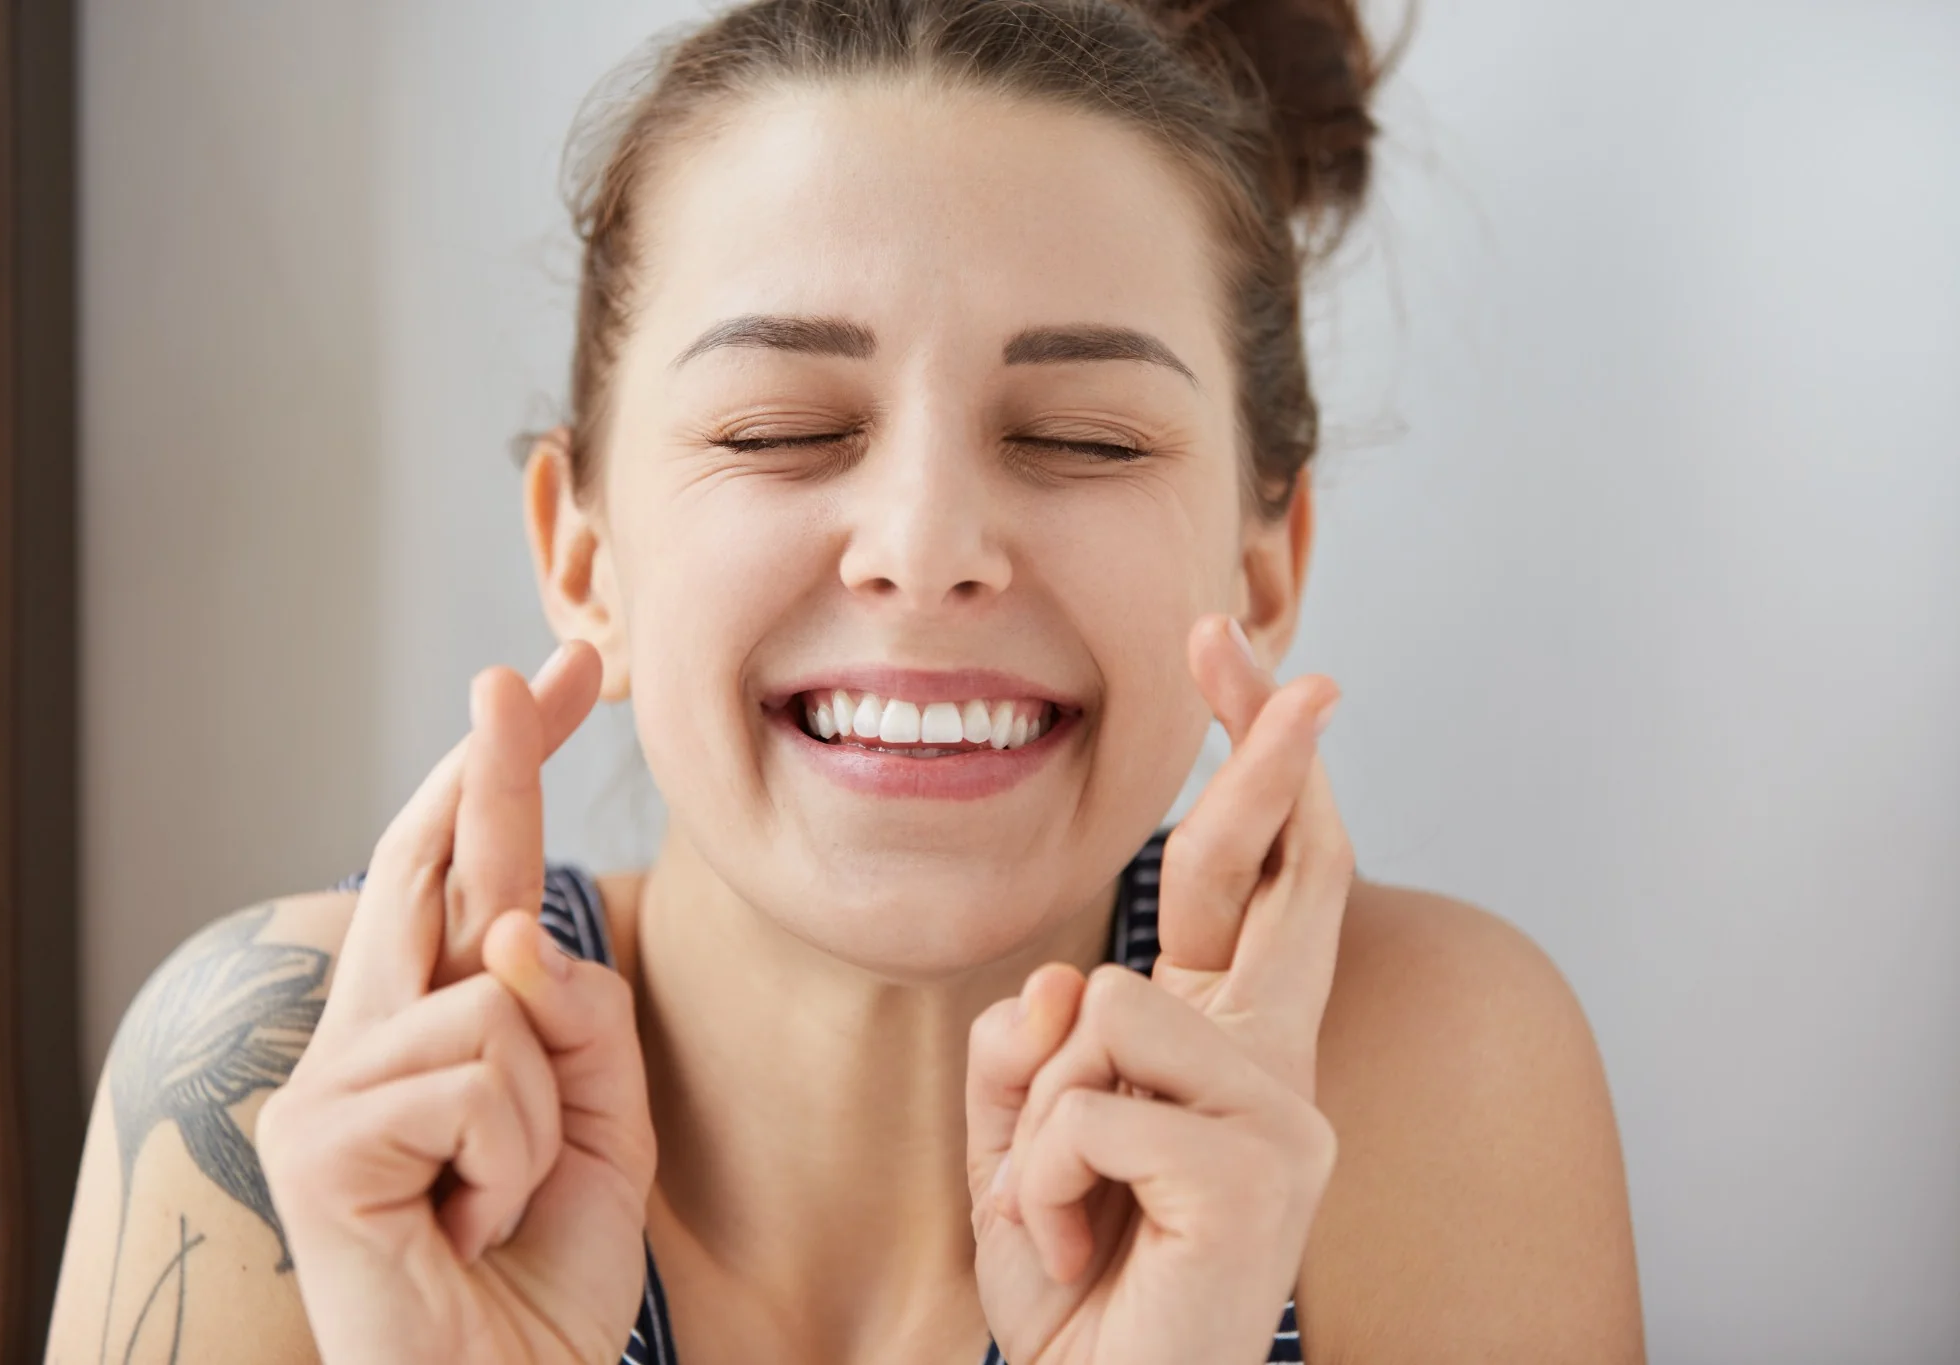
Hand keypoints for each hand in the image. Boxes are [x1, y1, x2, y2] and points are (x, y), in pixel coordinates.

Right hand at [255, 641, 656, 1364]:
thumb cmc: (540, 1272)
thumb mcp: (602, 1126)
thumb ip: (579, 1021)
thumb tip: (511, 937)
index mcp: (433, 1027)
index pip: (470, 872)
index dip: (507, 769)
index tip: (554, 676)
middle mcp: (366, 1036)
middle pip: (437, 864)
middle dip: (494, 764)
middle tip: (526, 665)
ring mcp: (326, 1084)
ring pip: (497, 1002)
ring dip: (547, 1116)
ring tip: (500, 1200)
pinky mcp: (313, 1141)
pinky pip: (477, 1076)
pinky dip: (513, 1159)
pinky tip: (464, 1224)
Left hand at [967, 614, 1352, 1363]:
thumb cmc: (1080, 1292)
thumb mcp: (1019, 1149)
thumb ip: (1029, 1054)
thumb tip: (1069, 978)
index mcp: (1227, 1048)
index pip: (1252, 880)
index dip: (1253, 764)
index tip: (1237, 653)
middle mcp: (1278, 1065)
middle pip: (1276, 870)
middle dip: (1261, 748)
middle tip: (1243, 638)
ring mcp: (1285, 1117)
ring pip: (1109, 1011)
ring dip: (1038, 1121)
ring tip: (1067, 1214)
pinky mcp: (1263, 1174)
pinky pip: (1087, 1111)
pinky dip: (1040, 1185)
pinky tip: (1080, 1250)